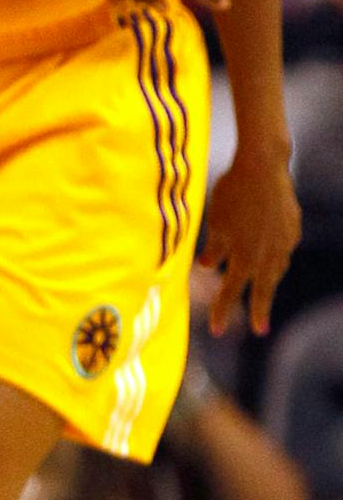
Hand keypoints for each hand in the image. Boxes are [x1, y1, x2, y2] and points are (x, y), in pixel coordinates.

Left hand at [200, 145, 299, 335]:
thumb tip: (207, 268)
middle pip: (262, 289)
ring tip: (261, 292)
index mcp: (245, 257)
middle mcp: (268, 254)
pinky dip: (273, 258)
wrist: (263, 168)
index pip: (230, 292)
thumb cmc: (231, 194)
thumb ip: (213, 249)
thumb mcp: (215, 223)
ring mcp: (285, 242)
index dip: (222, 312)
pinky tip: (268, 256)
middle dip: (259, 310)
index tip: (217, 332)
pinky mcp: (293, 229)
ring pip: (275, 269)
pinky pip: (282, 250)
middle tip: (259, 329)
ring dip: (266, 281)